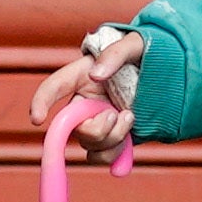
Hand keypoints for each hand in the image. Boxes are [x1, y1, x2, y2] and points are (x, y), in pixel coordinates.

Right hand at [25, 18, 143, 151]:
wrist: (164, 75)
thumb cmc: (143, 55)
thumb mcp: (133, 44)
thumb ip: (114, 54)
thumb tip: (96, 75)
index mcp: (79, 76)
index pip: (53, 88)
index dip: (40, 103)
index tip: (37, 119)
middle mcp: (82, 102)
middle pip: (74, 128)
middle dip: (97, 129)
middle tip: (118, 114)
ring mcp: (94, 122)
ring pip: (90, 146)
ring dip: (112, 139)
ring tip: (130, 117)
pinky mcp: (108, 138)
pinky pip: (102, 157)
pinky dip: (116, 153)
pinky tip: (130, 134)